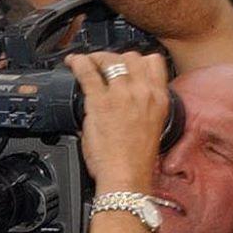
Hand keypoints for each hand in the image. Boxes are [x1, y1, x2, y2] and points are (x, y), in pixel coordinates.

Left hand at [72, 51, 171, 190]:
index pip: (153, 62)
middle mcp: (143, 92)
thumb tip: (118, 98)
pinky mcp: (100, 101)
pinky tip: (73, 63)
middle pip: (131, 56)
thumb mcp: (148, 126)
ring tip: (86, 62)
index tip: (124, 63)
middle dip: (114, 57)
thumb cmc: (134, 160)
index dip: (136, 59)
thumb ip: (136, 107)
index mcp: (159, 98)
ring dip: (96, 58)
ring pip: (110, 59)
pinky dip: (78, 63)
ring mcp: (122, 94)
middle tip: (101, 64)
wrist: (127, 176)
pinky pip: (87, 72)